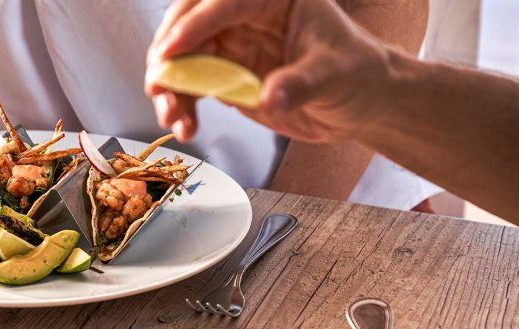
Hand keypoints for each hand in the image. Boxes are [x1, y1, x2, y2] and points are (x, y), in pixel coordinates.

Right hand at [146, 0, 394, 142]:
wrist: (359, 103)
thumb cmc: (357, 74)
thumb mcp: (336, 75)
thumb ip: (302, 84)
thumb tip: (271, 97)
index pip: (224, 3)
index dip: (194, 26)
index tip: (170, 53)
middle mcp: (244, 16)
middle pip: (189, 24)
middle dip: (168, 54)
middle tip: (159, 84)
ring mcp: (231, 46)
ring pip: (182, 57)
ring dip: (169, 86)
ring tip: (172, 117)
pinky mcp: (223, 76)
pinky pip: (190, 86)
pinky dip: (180, 105)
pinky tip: (184, 127)